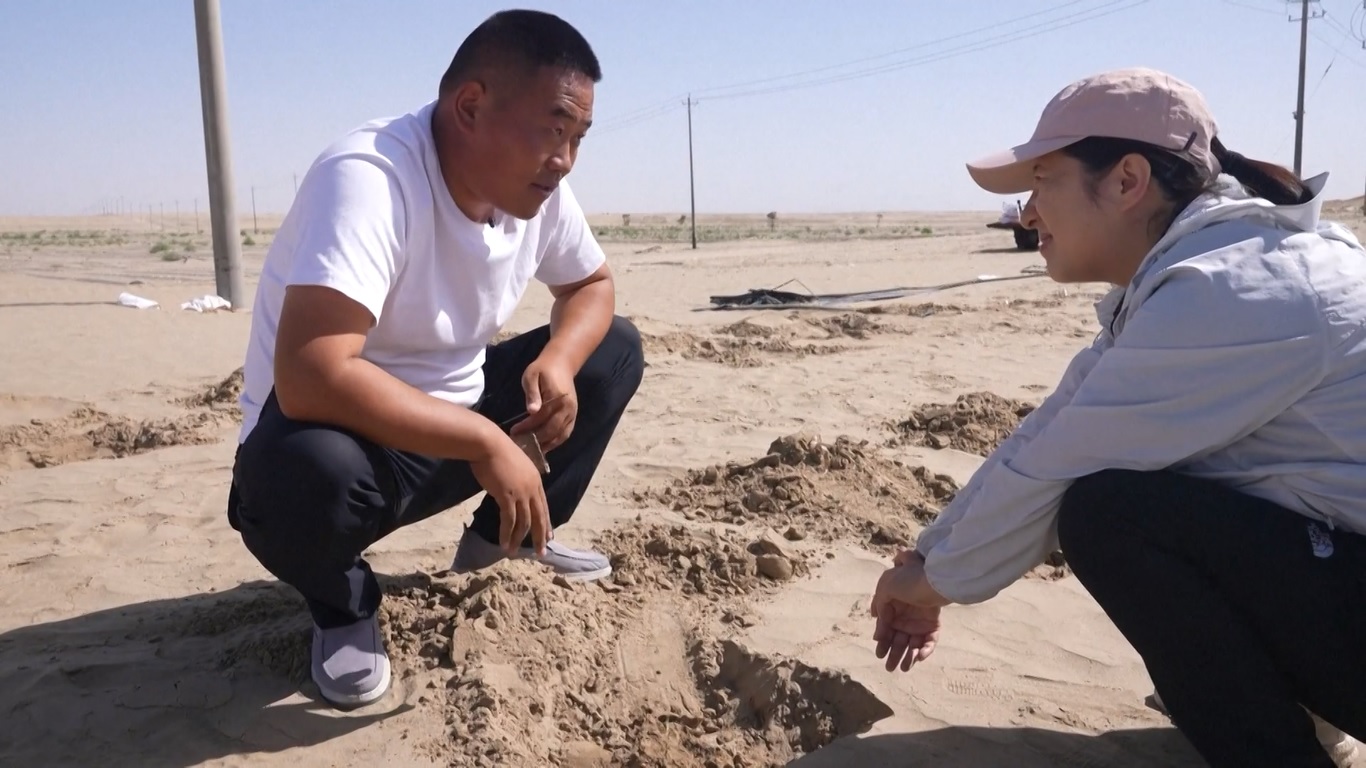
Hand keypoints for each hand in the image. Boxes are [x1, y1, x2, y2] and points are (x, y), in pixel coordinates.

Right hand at [469, 434, 550, 555]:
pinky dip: (506, 534)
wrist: (487, 443)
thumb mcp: (513, 466)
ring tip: (514, 552)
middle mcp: (532, 488)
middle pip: (539, 517)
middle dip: (540, 536)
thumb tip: (512, 492)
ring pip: (524, 522)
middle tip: (541, 552)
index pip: (543, 505)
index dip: (546, 522)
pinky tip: (504, 544)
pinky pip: (509, 521)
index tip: (549, 536)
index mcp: (535, 480)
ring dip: (518, 539)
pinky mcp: (507, 496)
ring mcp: (521, 493)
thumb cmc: (495, 451)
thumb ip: (517, 480)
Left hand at [511, 352, 577, 451]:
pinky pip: (565, 433)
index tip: (514, 432)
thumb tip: (532, 411)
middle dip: (536, 439)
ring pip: (560, 435)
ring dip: (546, 444)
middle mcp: (568, 408)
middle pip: (552, 430)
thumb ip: (532, 393)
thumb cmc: (543, 369)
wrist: (561, 363)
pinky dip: (556, 442)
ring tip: (531, 450)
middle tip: (520, 444)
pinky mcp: (573, 416)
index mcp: (558, 398)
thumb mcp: (532, 376)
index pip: (541, 417)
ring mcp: (572, 413)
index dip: (527, 427)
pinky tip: (544, 447)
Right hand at [871, 550, 948, 671]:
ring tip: (903, 668)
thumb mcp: (886, 585)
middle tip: (889, 667)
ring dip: (907, 657)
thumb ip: (879, 602)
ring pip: (912, 644)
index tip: (880, 650)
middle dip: (892, 653)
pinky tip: (920, 657)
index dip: (882, 639)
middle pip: (897, 638)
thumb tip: (877, 619)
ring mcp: (920, 621)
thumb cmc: (909, 579)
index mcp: (893, 606)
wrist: (934, 578)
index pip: (885, 626)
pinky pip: (929, 641)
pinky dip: (925, 650)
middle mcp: (905, 615)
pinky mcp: (933, 626)